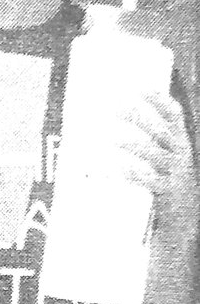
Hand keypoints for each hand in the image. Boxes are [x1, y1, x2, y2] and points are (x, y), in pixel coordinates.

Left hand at [105, 89, 197, 246]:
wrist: (188, 214)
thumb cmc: (173, 178)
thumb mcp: (170, 153)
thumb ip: (159, 136)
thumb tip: (129, 109)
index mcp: (182, 143)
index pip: (175, 117)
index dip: (160, 102)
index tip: (142, 89)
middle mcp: (181, 155)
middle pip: (162, 133)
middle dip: (140, 120)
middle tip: (116, 110)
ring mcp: (176, 173)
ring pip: (156, 156)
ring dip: (135, 146)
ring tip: (115, 141)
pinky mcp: (169, 192)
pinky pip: (153, 182)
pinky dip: (138, 175)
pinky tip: (123, 171)